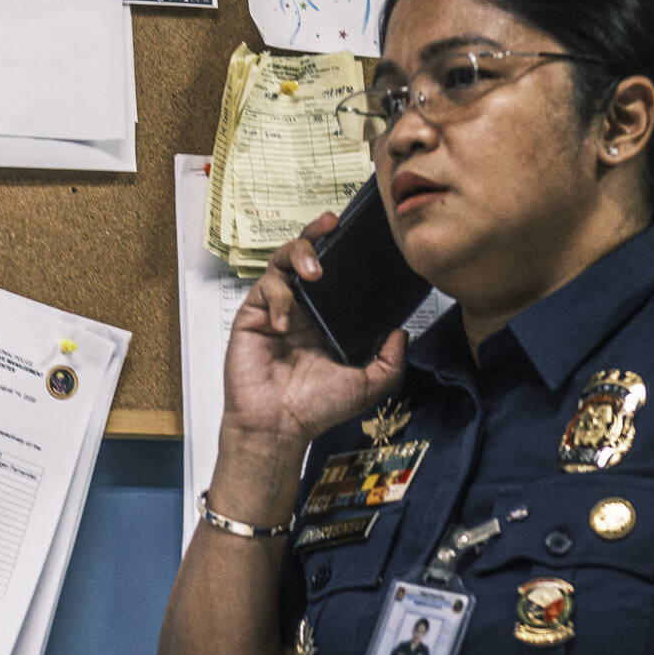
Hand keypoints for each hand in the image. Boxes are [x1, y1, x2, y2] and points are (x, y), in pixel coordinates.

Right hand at [221, 212, 407, 450]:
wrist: (278, 427)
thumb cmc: (315, 409)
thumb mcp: (366, 385)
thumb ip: (390, 361)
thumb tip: (402, 332)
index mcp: (325, 319)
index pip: (333, 273)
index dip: (340, 250)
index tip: (353, 233)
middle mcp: (301, 309)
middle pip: (304, 255)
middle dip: (315, 235)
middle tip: (329, 227)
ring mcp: (275, 309)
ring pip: (281, 262)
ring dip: (297, 255)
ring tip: (312, 270)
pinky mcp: (252, 316)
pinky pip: (264, 289)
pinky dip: (278, 298)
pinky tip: (284, 323)